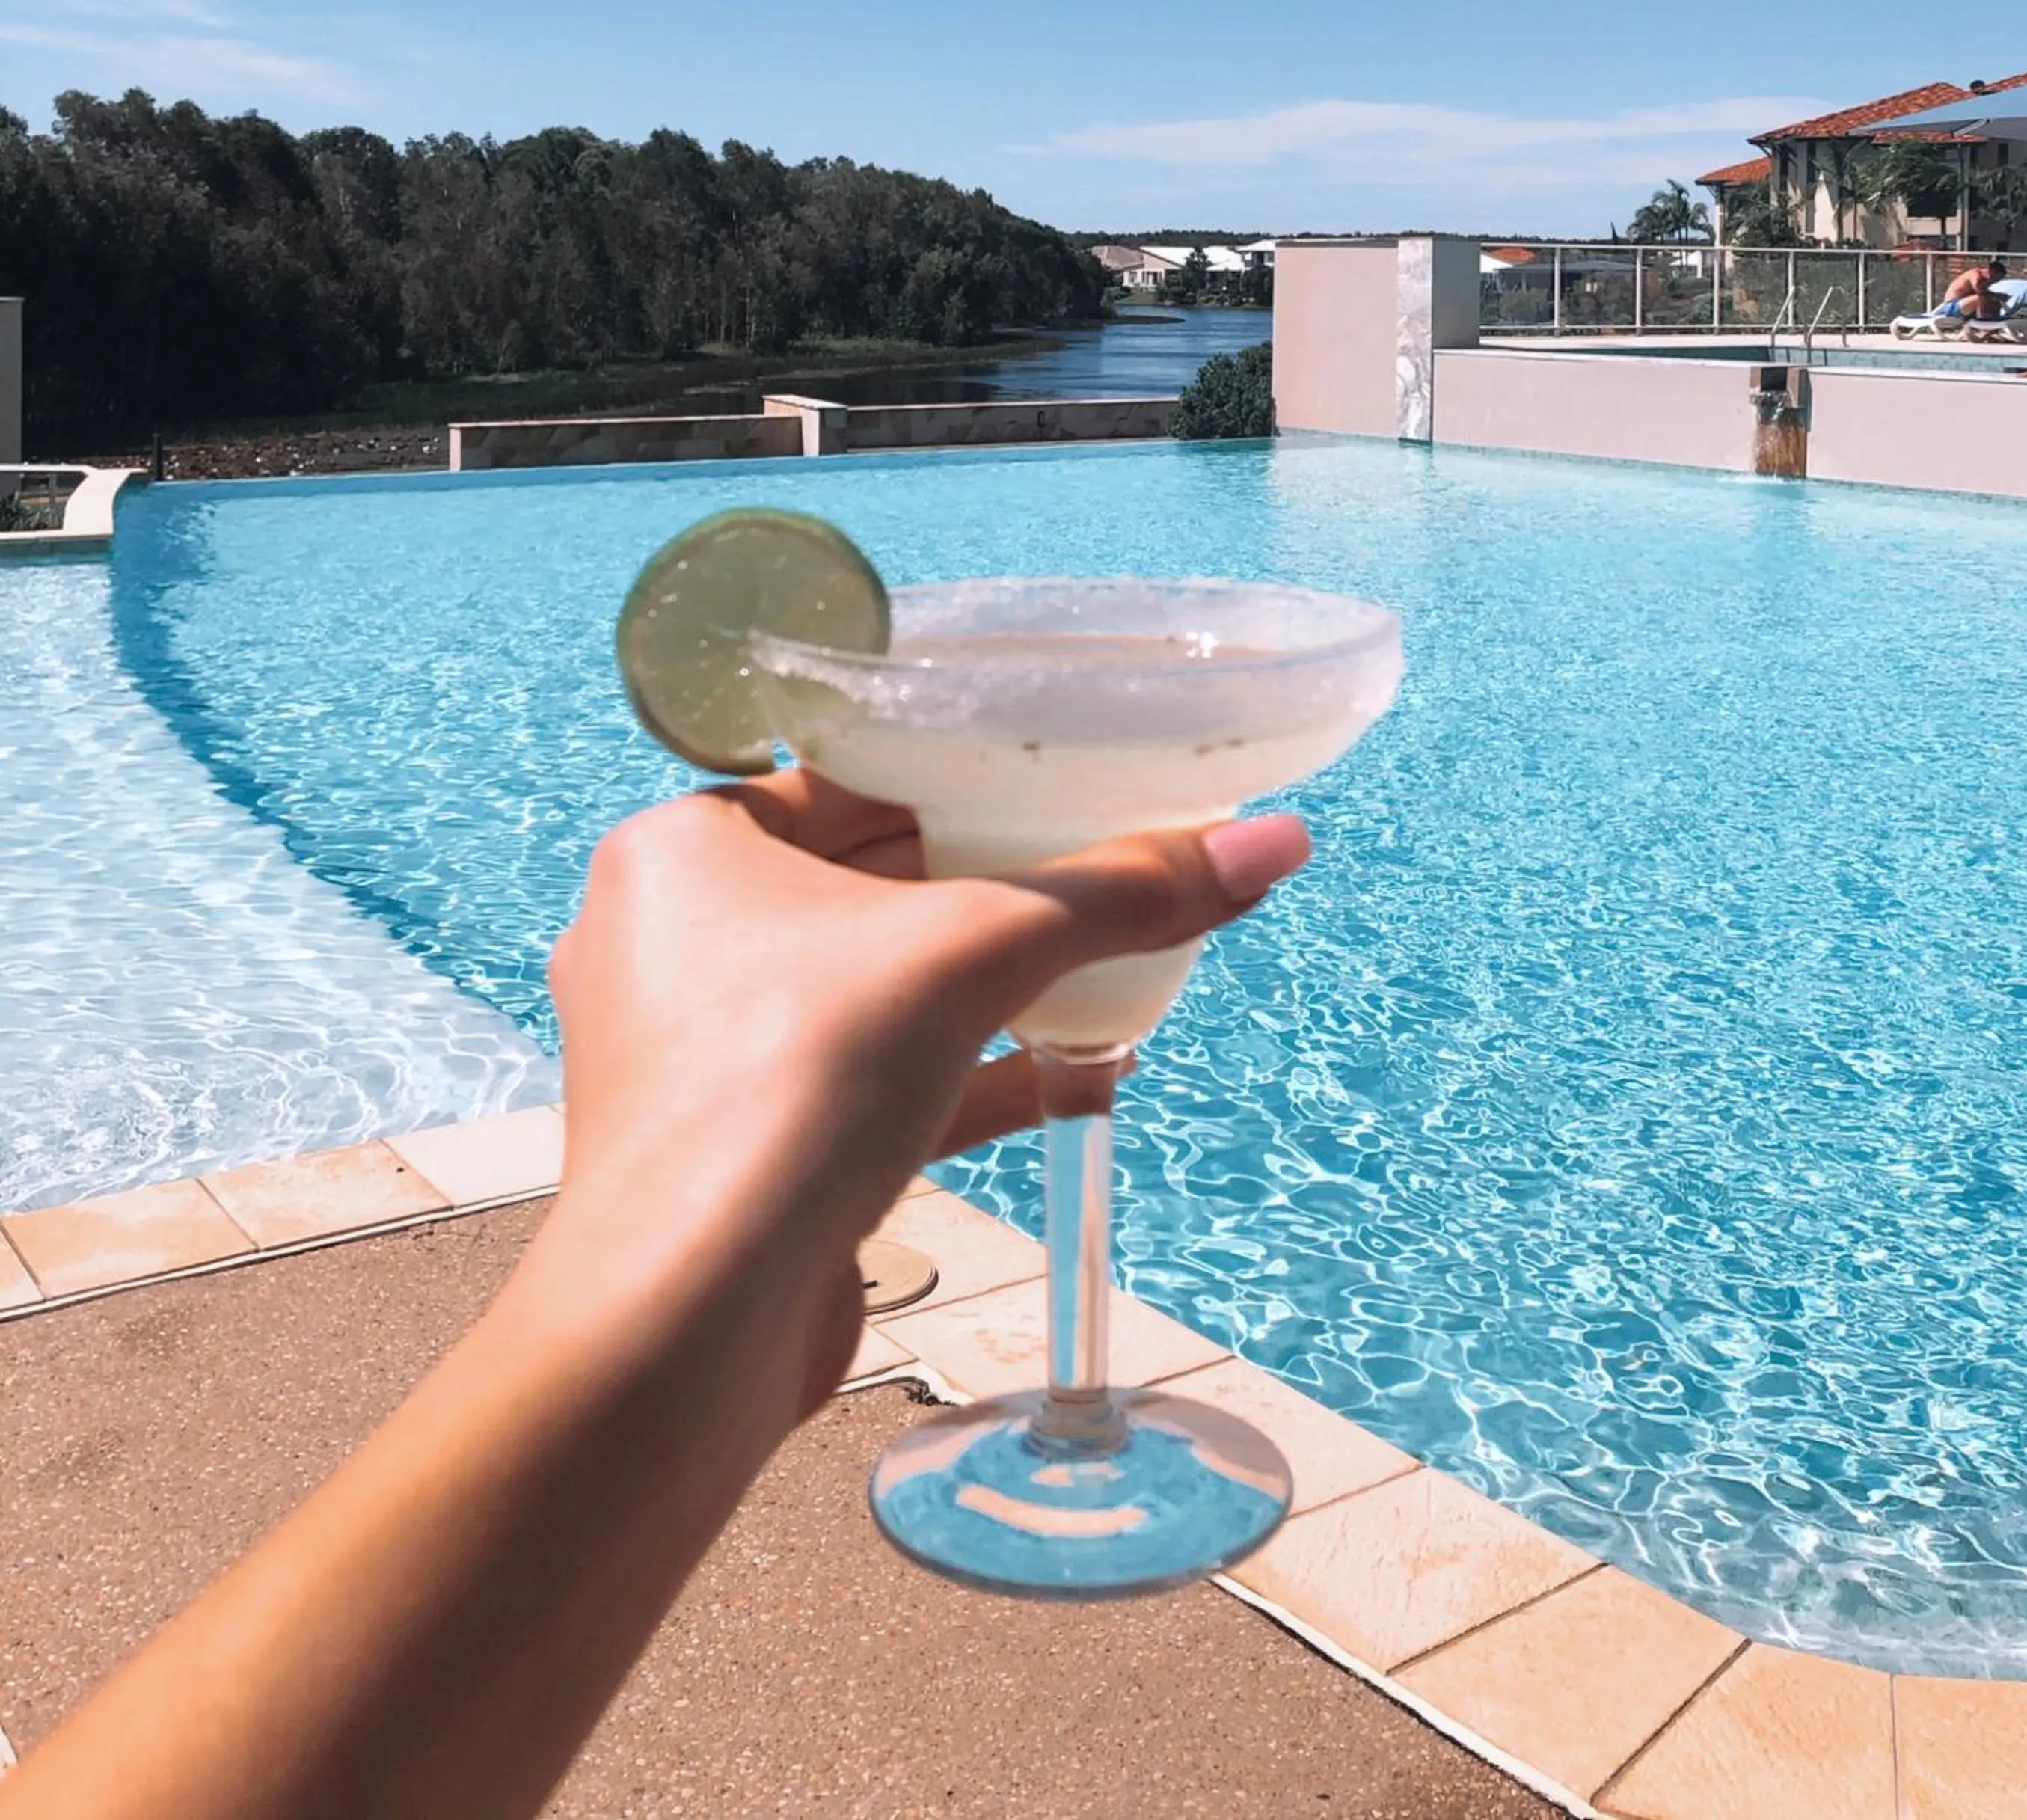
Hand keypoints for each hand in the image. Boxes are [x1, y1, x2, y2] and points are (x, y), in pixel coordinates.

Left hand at [543, 771, 1310, 1411]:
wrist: (685, 1331)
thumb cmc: (792, 1087)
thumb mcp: (978, 955)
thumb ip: (1124, 893)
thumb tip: (1277, 843)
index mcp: (685, 848)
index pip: (847, 775)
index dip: (964, 767)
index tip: (1065, 765)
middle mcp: (677, 938)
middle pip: (870, 881)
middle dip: (995, 882)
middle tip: (1111, 854)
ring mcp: (710, 1054)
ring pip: (879, 991)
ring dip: (995, 985)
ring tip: (1115, 961)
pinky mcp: (753, 1149)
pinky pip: (881, 1081)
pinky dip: (976, 1072)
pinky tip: (1086, 1070)